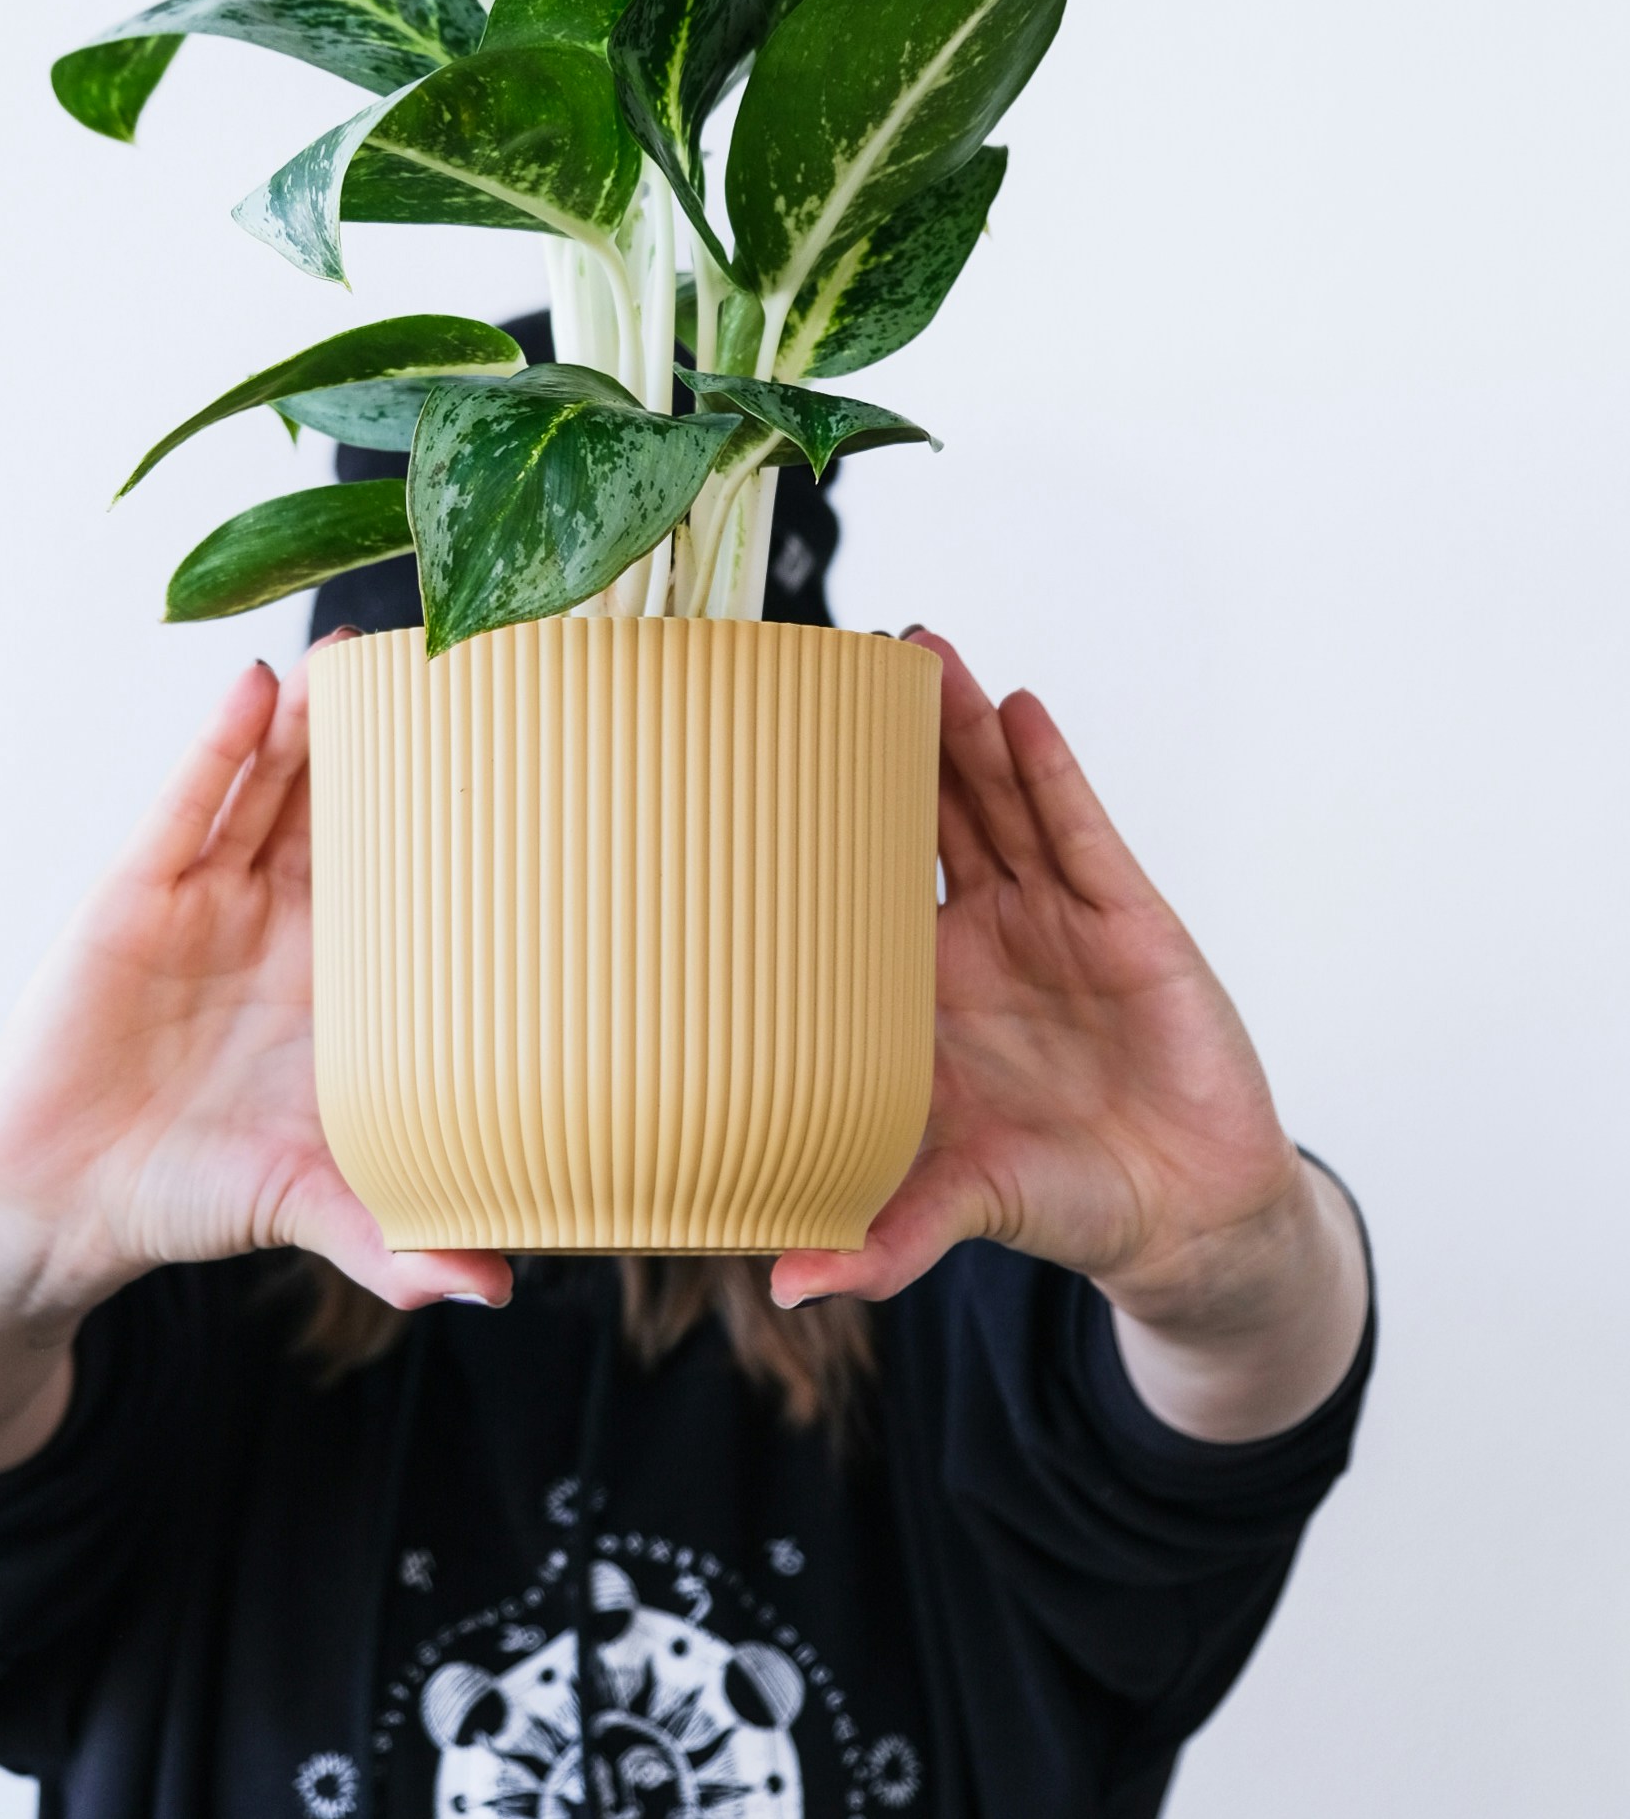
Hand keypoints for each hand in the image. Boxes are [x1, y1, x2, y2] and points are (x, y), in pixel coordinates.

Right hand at [0, 642, 507, 1475]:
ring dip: (321, 715)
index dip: (473, 818)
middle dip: (407, 736)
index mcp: (347, 979)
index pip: (426, 877)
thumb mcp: (307, 1206)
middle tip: (473, 661)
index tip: (545, 756)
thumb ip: (389, 1238)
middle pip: (358, 805)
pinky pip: (186, 804)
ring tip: (372, 648)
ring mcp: (209, 897)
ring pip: (277, 784)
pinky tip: (255, 687)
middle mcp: (285, 921)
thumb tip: (492, 1287)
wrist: (61, 1207)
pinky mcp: (135, 894)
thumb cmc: (198, 1192)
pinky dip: (219, 744)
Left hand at [771, 632, 1365, 1435]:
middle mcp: (975, 939)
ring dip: (957, 726)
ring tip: (916, 650)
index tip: (749, 758)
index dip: (807, 823)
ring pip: (994, 800)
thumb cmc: (1059, 1198)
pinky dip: (1049, 770)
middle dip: (881, 738)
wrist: (1185, 1215)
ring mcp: (1051, 919)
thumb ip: (886, 1239)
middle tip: (831, 659)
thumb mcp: (960, 1207)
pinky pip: (1081, 830)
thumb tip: (791, 1286)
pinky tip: (1017, 712)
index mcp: (913, 993)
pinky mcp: (1127, 920)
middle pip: (920, 815)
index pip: (845, 886)